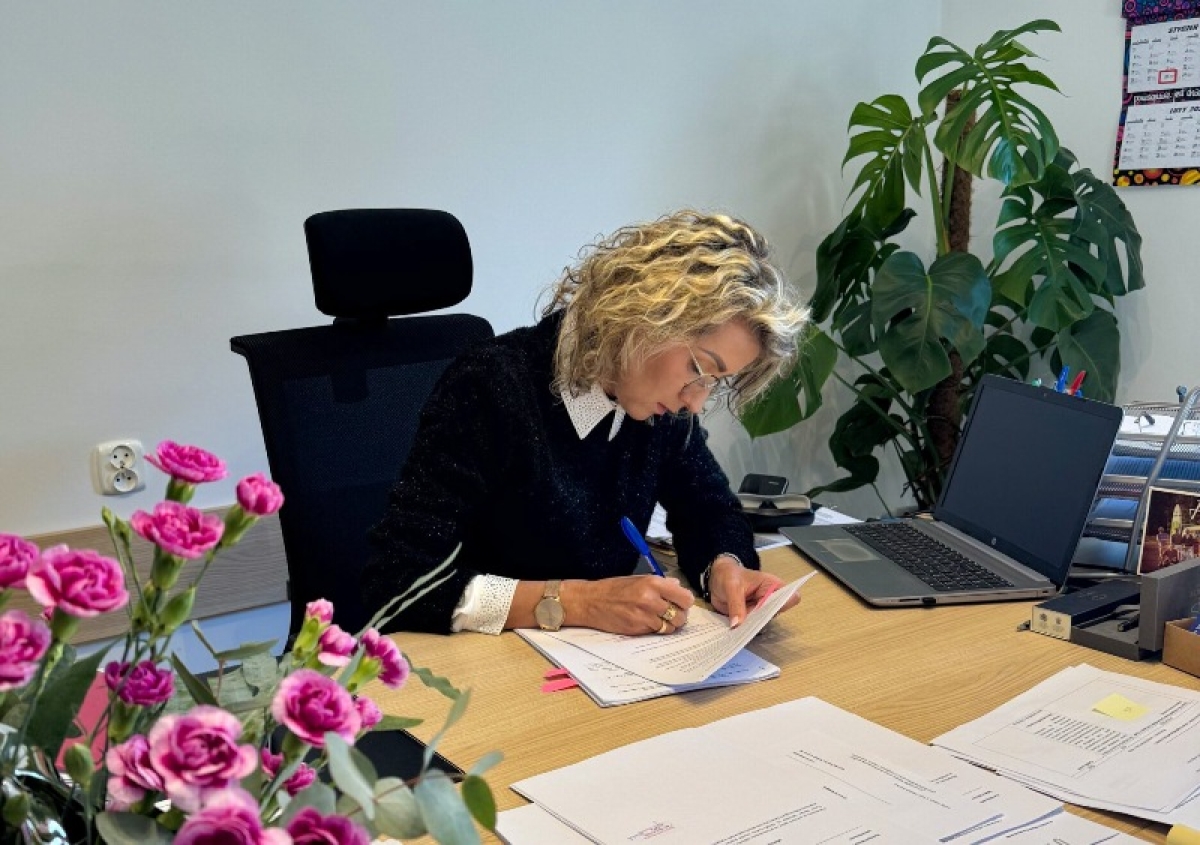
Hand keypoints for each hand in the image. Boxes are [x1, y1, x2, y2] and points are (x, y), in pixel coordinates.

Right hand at [567, 576, 695, 634]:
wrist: (590, 601)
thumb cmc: (613, 588)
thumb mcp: (638, 579)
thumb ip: (660, 583)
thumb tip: (677, 586)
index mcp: (653, 583)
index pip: (685, 598)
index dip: (684, 602)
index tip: (680, 603)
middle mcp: (651, 599)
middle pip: (681, 615)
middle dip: (678, 616)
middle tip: (670, 613)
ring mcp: (644, 616)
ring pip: (670, 627)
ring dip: (668, 625)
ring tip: (658, 619)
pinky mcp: (637, 629)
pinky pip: (656, 632)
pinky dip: (655, 629)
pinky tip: (646, 622)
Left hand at [708, 556, 798, 627]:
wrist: (719, 579)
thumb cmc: (729, 576)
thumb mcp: (731, 586)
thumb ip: (736, 605)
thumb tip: (737, 625)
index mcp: (773, 586)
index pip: (790, 598)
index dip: (783, 605)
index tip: (766, 610)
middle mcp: (770, 600)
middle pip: (775, 614)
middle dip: (762, 620)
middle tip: (747, 623)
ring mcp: (761, 610)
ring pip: (763, 623)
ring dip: (752, 627)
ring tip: (739, 629)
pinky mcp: (752, 618)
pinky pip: (751, 627)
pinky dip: (744, 629)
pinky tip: (735, 631)